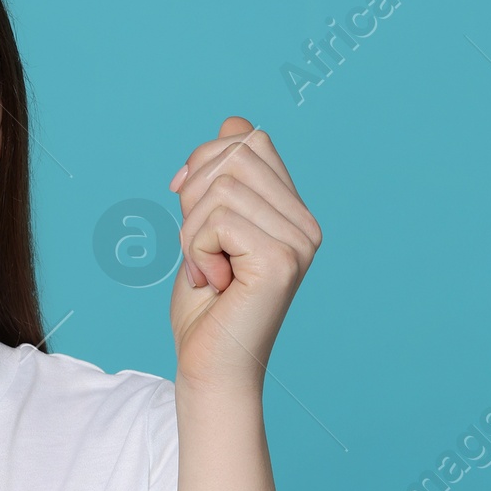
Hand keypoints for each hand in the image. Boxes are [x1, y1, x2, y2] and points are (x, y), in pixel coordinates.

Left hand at [168, 116, 322, 395]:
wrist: (209, 366)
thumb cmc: (204, 306)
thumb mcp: (203, 228)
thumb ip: (219, 179)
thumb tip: (232, 124)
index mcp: (292, 210)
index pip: (248, 139)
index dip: (203, 162)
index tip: (184, 202)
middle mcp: (306, 223)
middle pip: (235, 152)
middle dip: (194, 197)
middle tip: (197, 249)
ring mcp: (299, 241)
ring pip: (222, 187)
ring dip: (191, 231)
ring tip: (206, 270)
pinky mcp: (281, 260)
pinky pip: (218, 220)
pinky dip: (196, 251)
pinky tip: (213, 283)